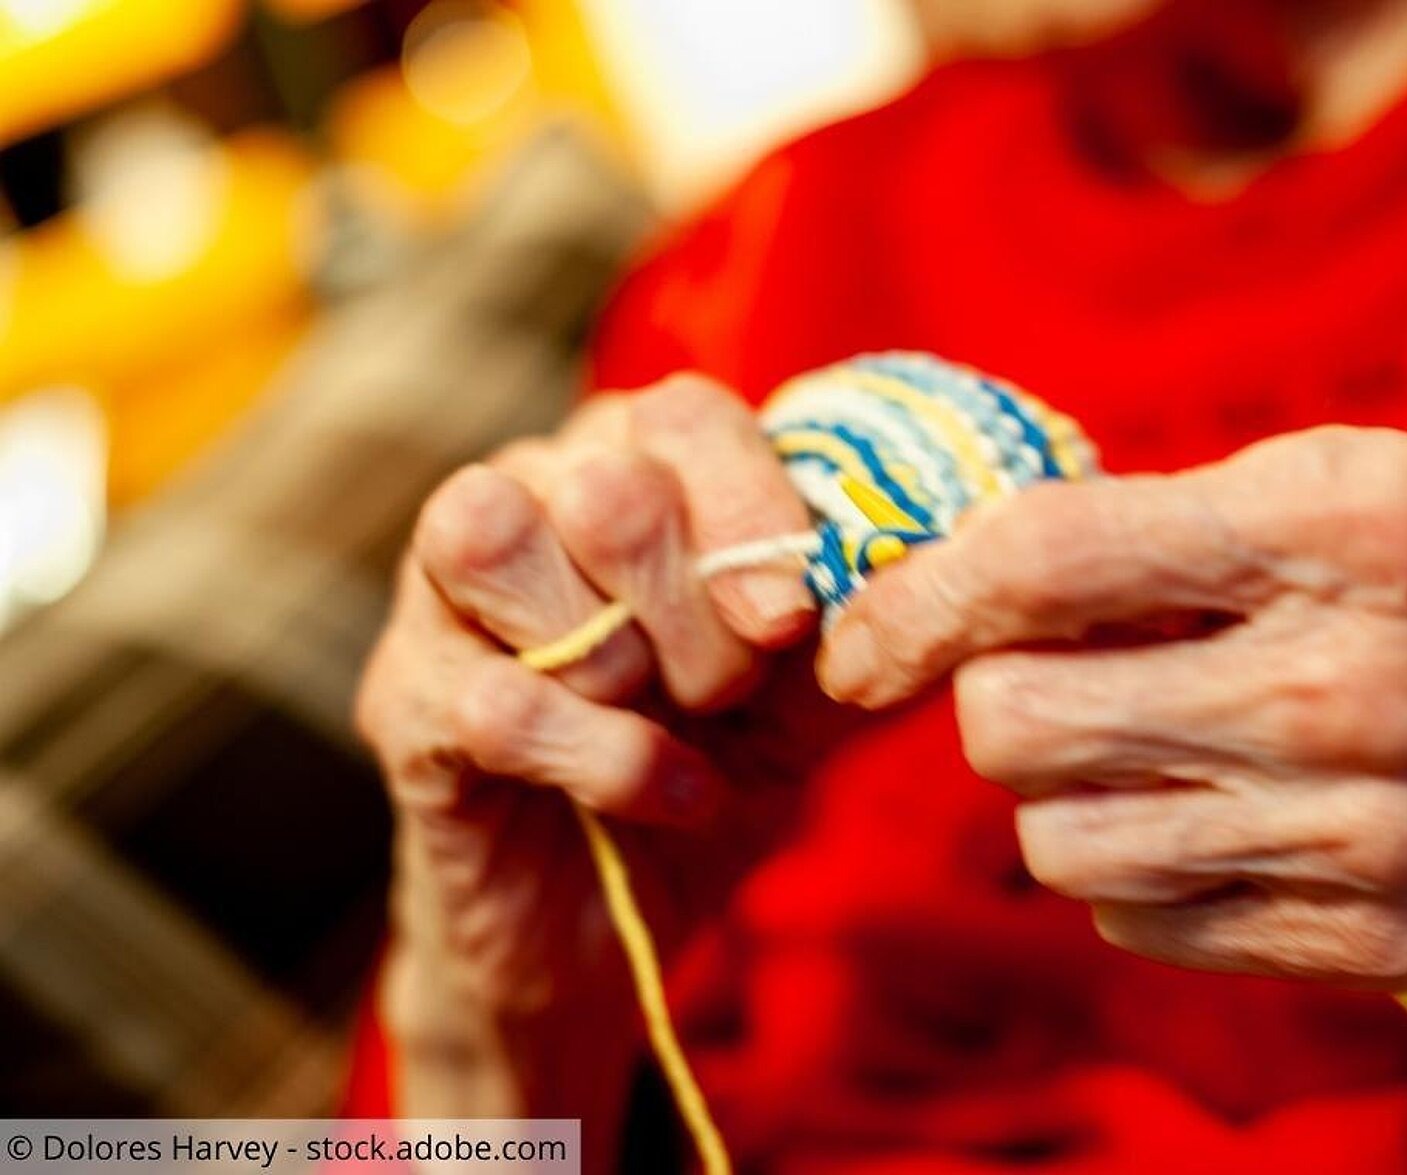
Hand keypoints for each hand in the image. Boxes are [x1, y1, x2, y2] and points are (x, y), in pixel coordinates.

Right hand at [355, 375, 839, 1124]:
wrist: (601, 930)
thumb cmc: (702, 777)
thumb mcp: (806, 703)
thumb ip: (863, 633)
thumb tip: (957, 568)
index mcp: (627, 467)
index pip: (683, 414)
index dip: (752, 507)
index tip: (793, 619)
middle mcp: (524, 497)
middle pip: (604, 480)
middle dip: (696, 602)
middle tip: (731, 686)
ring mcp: (441, 596)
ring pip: (498, 537)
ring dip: (622, 654)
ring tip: (676, 719)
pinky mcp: (404, 703)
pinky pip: (493, 697)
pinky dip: (606, 758)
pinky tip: (665, 793)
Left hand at [817, 427, 1406, 986]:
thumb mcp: (1383, 467)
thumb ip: (1198, 505)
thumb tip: (996, 556)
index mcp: (1347, 522)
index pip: (1047, 559)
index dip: (914, 597)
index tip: (861, 634)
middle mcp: (1348, 686)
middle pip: (1020, 722)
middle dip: (991, 695)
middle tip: (1042, 669)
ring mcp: (1364, 832)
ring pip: (1060, 843)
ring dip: (1063, 791)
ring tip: (1144, 741)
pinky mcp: (1373, 938)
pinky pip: (1144, 920)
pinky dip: (1137, 867)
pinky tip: (1213, 810)